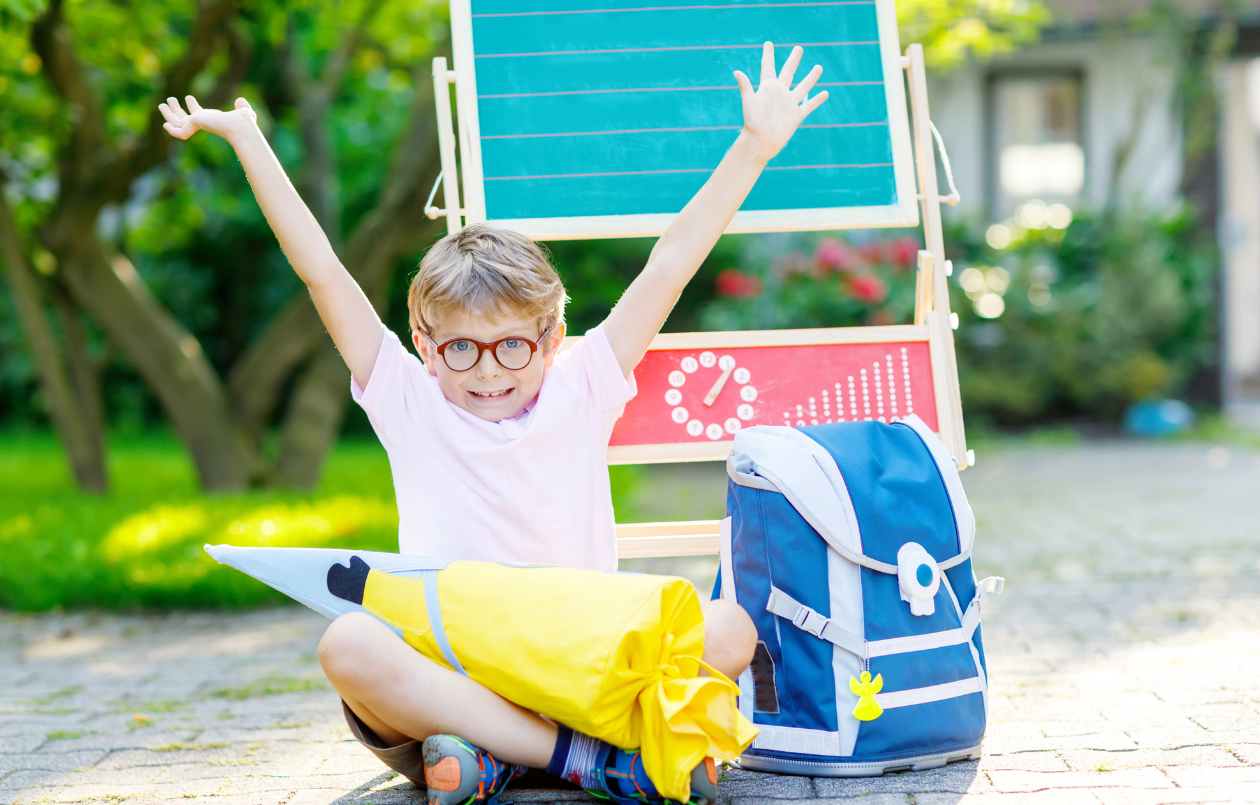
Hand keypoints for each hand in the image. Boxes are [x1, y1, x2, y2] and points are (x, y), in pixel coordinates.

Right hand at [159, 96, 257, 142]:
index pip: (199, 113)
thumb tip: (241, 101)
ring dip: (169, 114)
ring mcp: (197, 126)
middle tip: (169, 100)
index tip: (188, 97)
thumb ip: (242, 107)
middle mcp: (203, 122)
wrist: (240, 127)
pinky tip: (165, 125)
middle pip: (185, 117)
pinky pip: (179, 132)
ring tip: (162, 104)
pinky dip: (172, 130)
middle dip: (176, 109)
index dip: (193, 106)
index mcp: (212, 119)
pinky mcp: (192, 127)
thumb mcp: (244, 112)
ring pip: (178, 122)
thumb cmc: (244, 122)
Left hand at [733, 42, 827, 161]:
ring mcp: (789, 104)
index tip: (769, 43)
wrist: (761, 143)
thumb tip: (736, 72)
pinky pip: (809, 105)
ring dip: (811, 77)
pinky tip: (825, 93)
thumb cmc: (752, 123)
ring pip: (803, 87)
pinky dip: (817, 99)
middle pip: (789, 72)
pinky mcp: (796, 115)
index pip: (768, 66)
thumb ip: (745, 87)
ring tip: (819, 67)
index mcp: (768, 87)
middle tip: (799, 48)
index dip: (768, 55)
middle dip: (793, 60)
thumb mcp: (749, 103)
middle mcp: (780, 93)